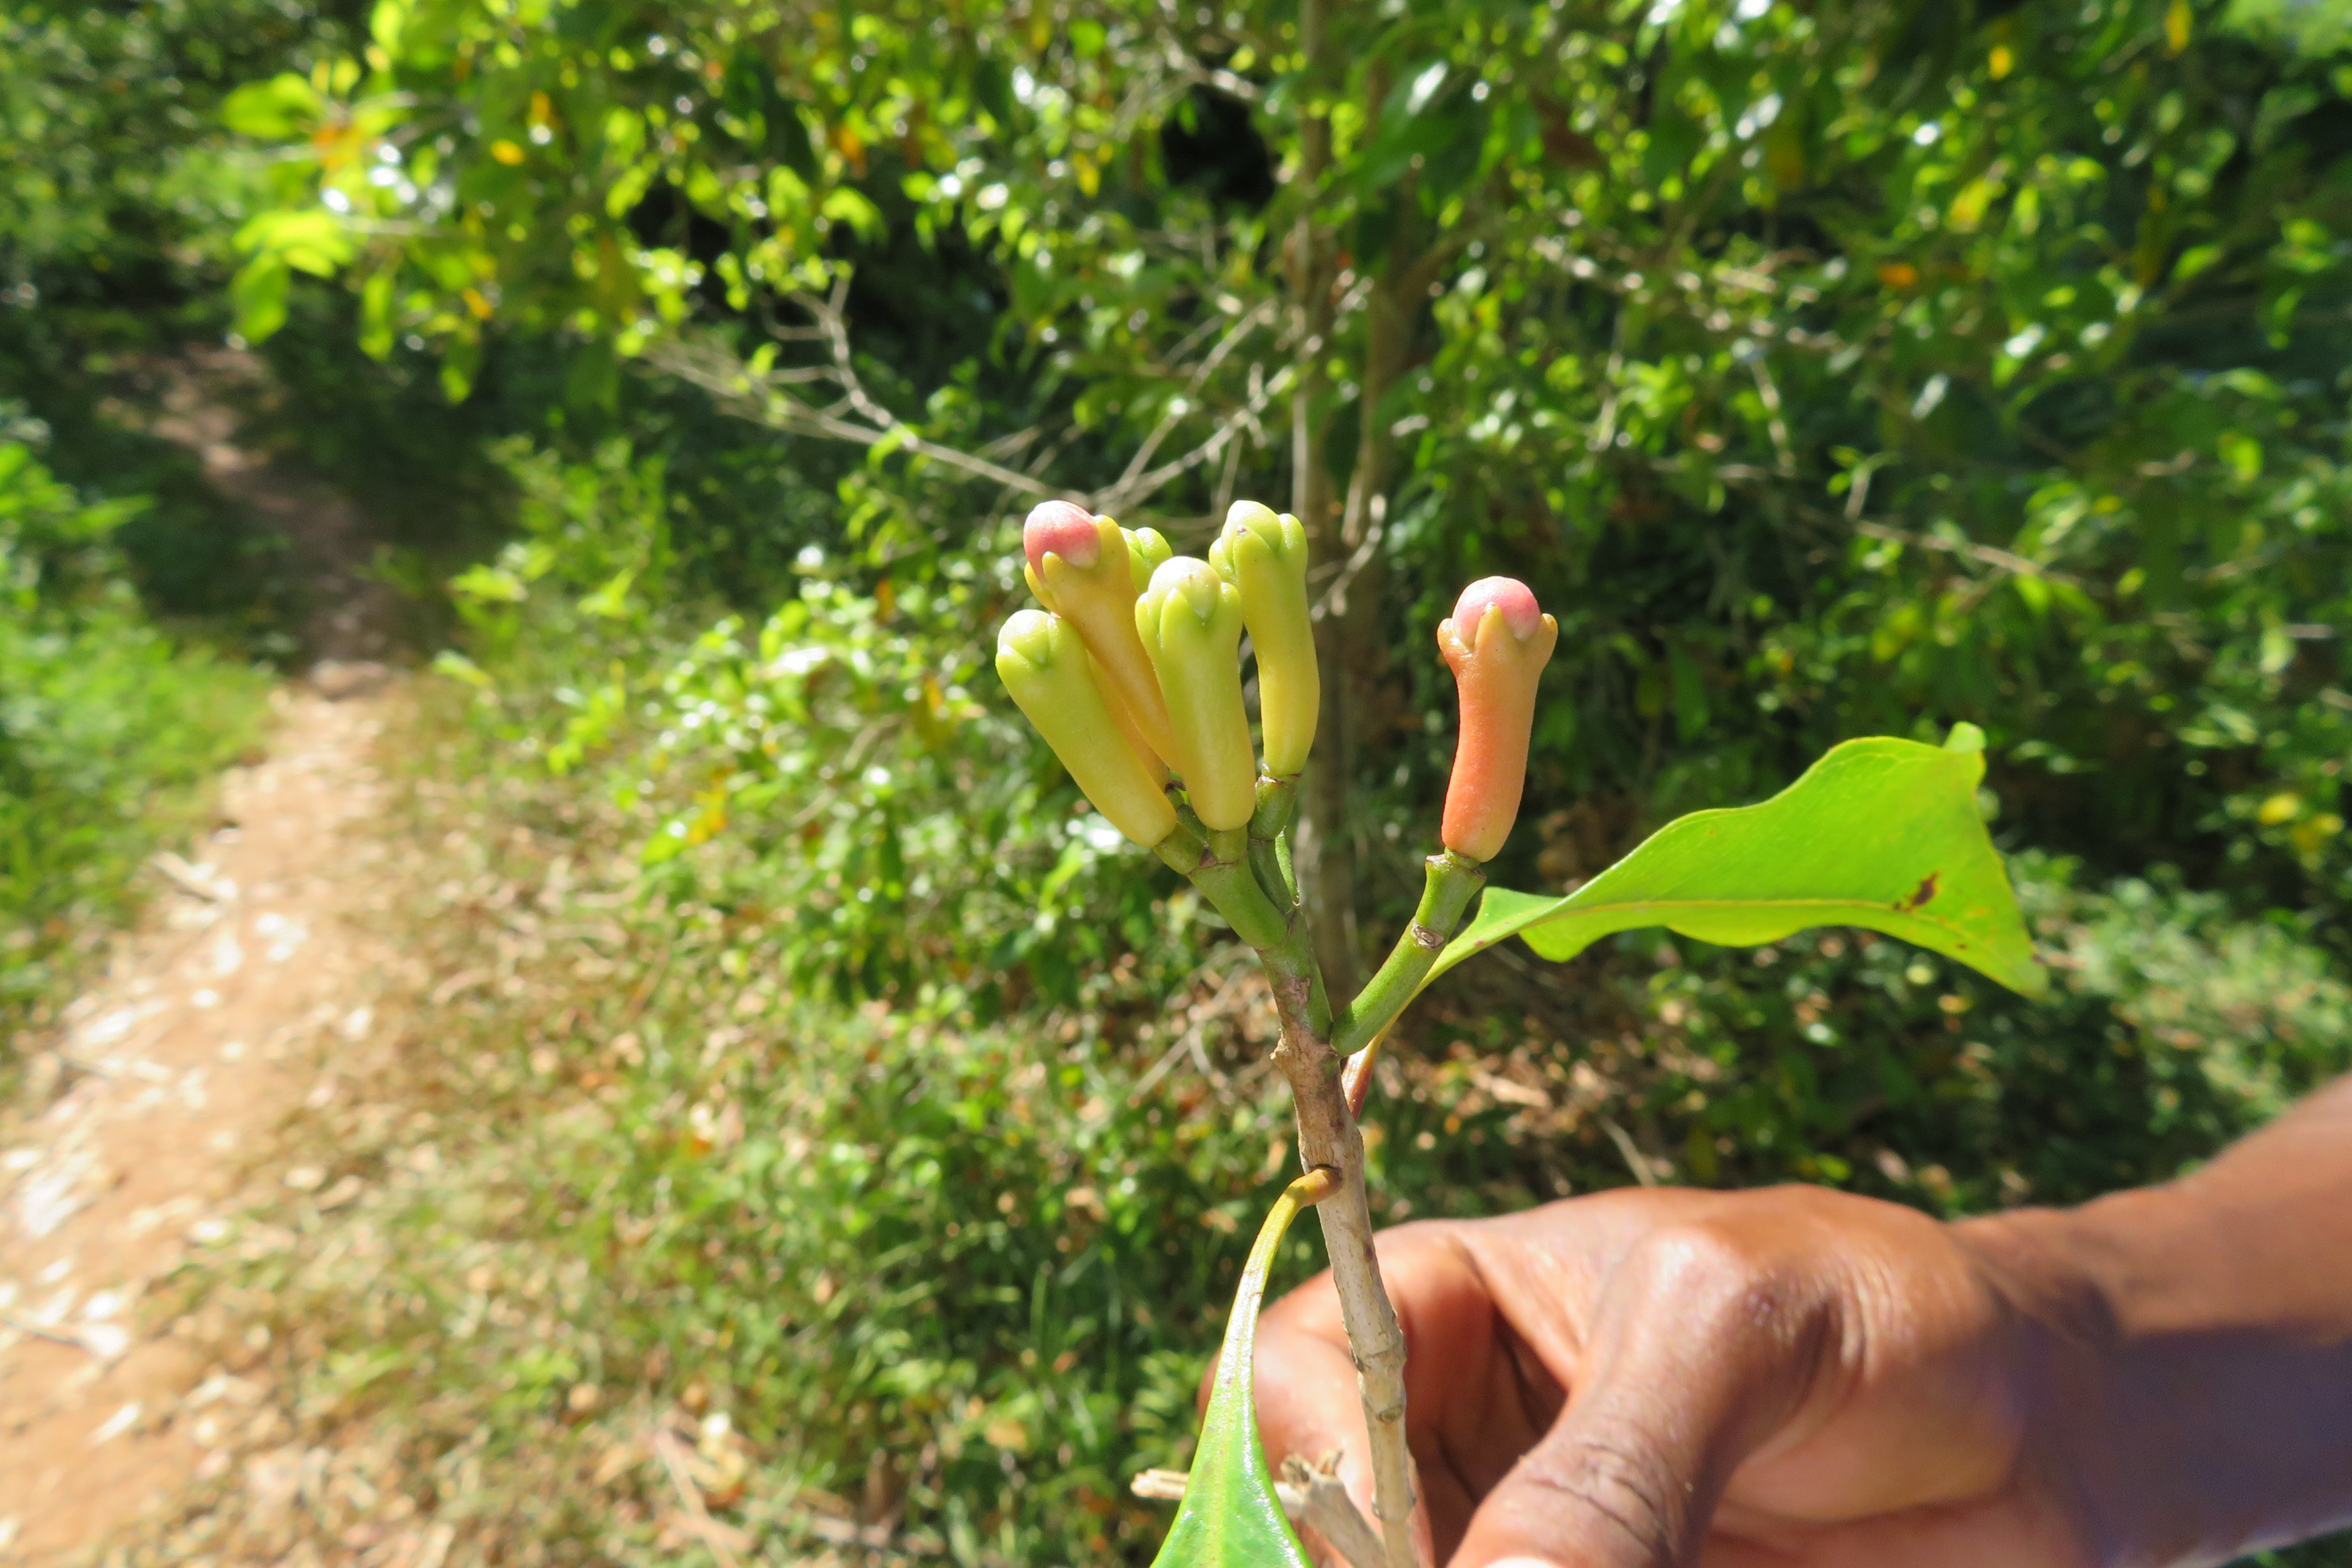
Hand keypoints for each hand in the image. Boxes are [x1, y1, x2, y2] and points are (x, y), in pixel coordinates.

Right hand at [1249, 1185, 2091, 1567]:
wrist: (2053, 1439)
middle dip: (1381, 1558)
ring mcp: (1529, 1546)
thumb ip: (1606, 1471)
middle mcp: (1458, 1444)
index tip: (1412, 1546)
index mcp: (1449, 1308)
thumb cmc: (1883, 1315)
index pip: (1300, 1369)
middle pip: (1327, 1525)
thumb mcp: (1732, 1336)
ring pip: (1421, 1567)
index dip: (1322, 1461)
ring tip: (1669, 1561)